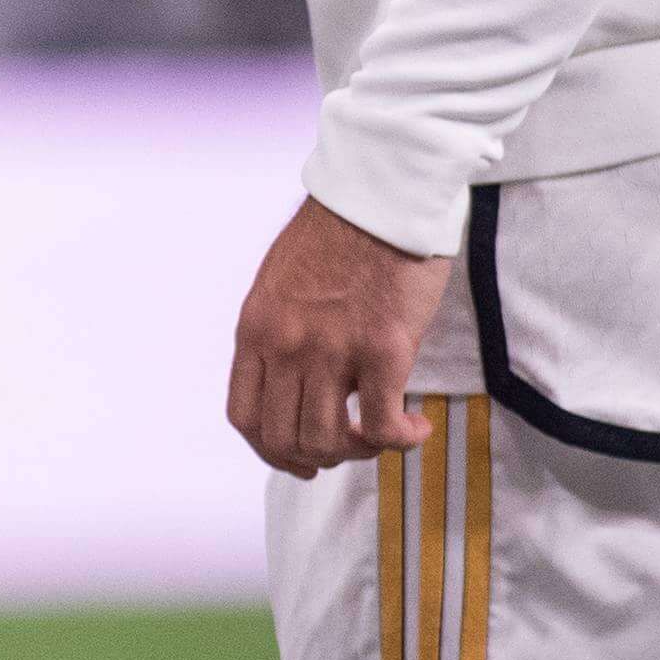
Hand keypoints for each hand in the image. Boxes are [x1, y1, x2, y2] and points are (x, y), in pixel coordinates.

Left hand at [226, 197, 453, 476]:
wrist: (380, 199)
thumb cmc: (338, 236)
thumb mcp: (279, 286)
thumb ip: (280, 334)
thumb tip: (295, 382)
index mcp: (255, 329)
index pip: (244, 416)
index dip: (270, 451)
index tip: (298, 459)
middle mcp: (284, 345)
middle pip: (284, 437)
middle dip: (318, 457)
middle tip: (349, 450)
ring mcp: (331, 350)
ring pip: (329, 439)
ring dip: (360, 451)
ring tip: (384, 434)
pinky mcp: (383, 350)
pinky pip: (379, 425)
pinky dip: (398, 441)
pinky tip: (414, 428)